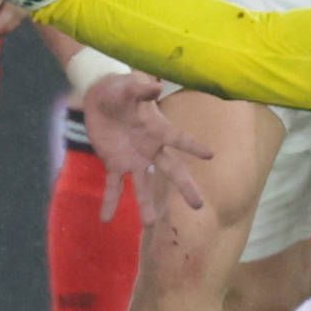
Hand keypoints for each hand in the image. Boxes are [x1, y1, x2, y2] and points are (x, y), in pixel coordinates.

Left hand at [77, 70, 211, 216]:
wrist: (99, 97)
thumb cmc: (119, 89)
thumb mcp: (127, 86)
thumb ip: (140, 89)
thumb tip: (156, 87)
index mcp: (157, 129)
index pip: (178, 139)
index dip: (193, 146)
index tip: (210, 155)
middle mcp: (150, 149)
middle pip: (171, 170)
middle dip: (184, 187)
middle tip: (198, 205)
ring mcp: (132, 159)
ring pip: (142, 185)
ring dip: (145, 204)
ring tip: (149, 224)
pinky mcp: (113, 163)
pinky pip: (113, 186)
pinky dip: (110, 202)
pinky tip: (106, 219)